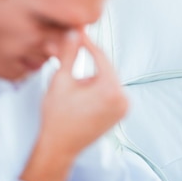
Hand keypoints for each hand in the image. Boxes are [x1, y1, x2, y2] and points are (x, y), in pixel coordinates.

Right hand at [40, 30, 127, 155]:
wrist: (59, 147)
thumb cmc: (57, 116)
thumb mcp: (61, 80)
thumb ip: (69, 54)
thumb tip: (74, 33)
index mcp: (111, 89)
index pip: (101, 57)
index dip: (88, 43)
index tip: (78, 33)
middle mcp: (123, 99)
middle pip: (106, 69)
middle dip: (90, 61)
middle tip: (75, 49)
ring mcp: (124, 108)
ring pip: (108, 81)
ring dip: (93, 77)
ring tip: (74, 86)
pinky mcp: (121, 115)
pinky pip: (110, 93)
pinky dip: (98, 89)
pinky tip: (82, 96)